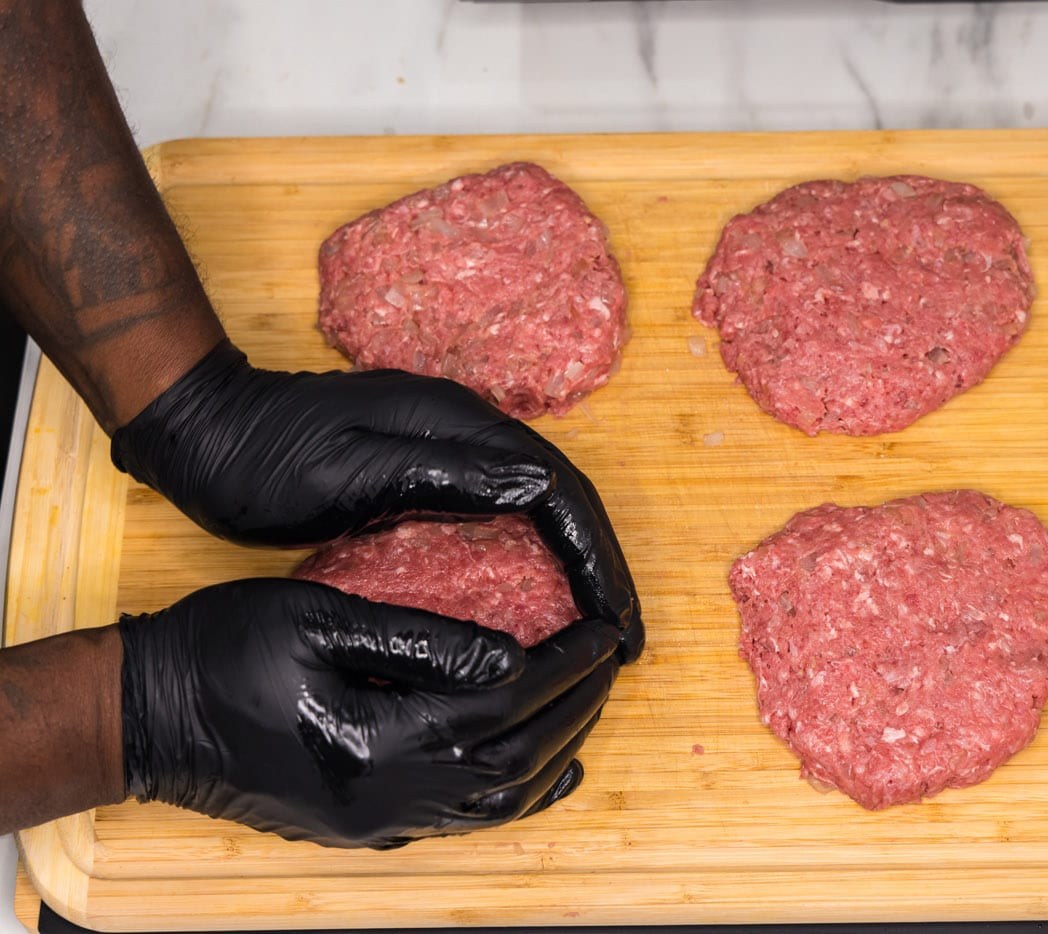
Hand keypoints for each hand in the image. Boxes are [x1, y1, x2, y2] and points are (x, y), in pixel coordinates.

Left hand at [110, 341, 642, 659]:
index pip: (558, 488)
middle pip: (563, 495)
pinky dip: (539, 561)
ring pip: (542, 506)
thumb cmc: (265, 460)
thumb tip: (543, 483)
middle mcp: (467, 428)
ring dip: (578, 564)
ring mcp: (451, 446)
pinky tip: (541, 604)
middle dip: (601, 565)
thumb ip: (443, 473)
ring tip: (600, 627)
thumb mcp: (348, 473)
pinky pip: (510, 516)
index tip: (615, 621)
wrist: (205, 432)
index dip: (595, 556)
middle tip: (624, 638)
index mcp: (457, 424)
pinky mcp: (432, 470)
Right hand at [119, 579, 620, 848]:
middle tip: (613, 658)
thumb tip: (508, 653)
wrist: (143, 719)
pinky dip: (519, 797)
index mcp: (376, 738)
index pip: (504, 701)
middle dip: (576, 704)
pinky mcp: (365, 828)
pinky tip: (549, 773)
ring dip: (557, 750)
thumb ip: (417, 639)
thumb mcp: (316, 619)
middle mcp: (387, 796)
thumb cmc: (220, 652)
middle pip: (514, 755)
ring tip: (593, 704)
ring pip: (499, 799)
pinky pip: (465, 823)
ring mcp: (377, 822)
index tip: (601, 629)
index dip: (562, 663)